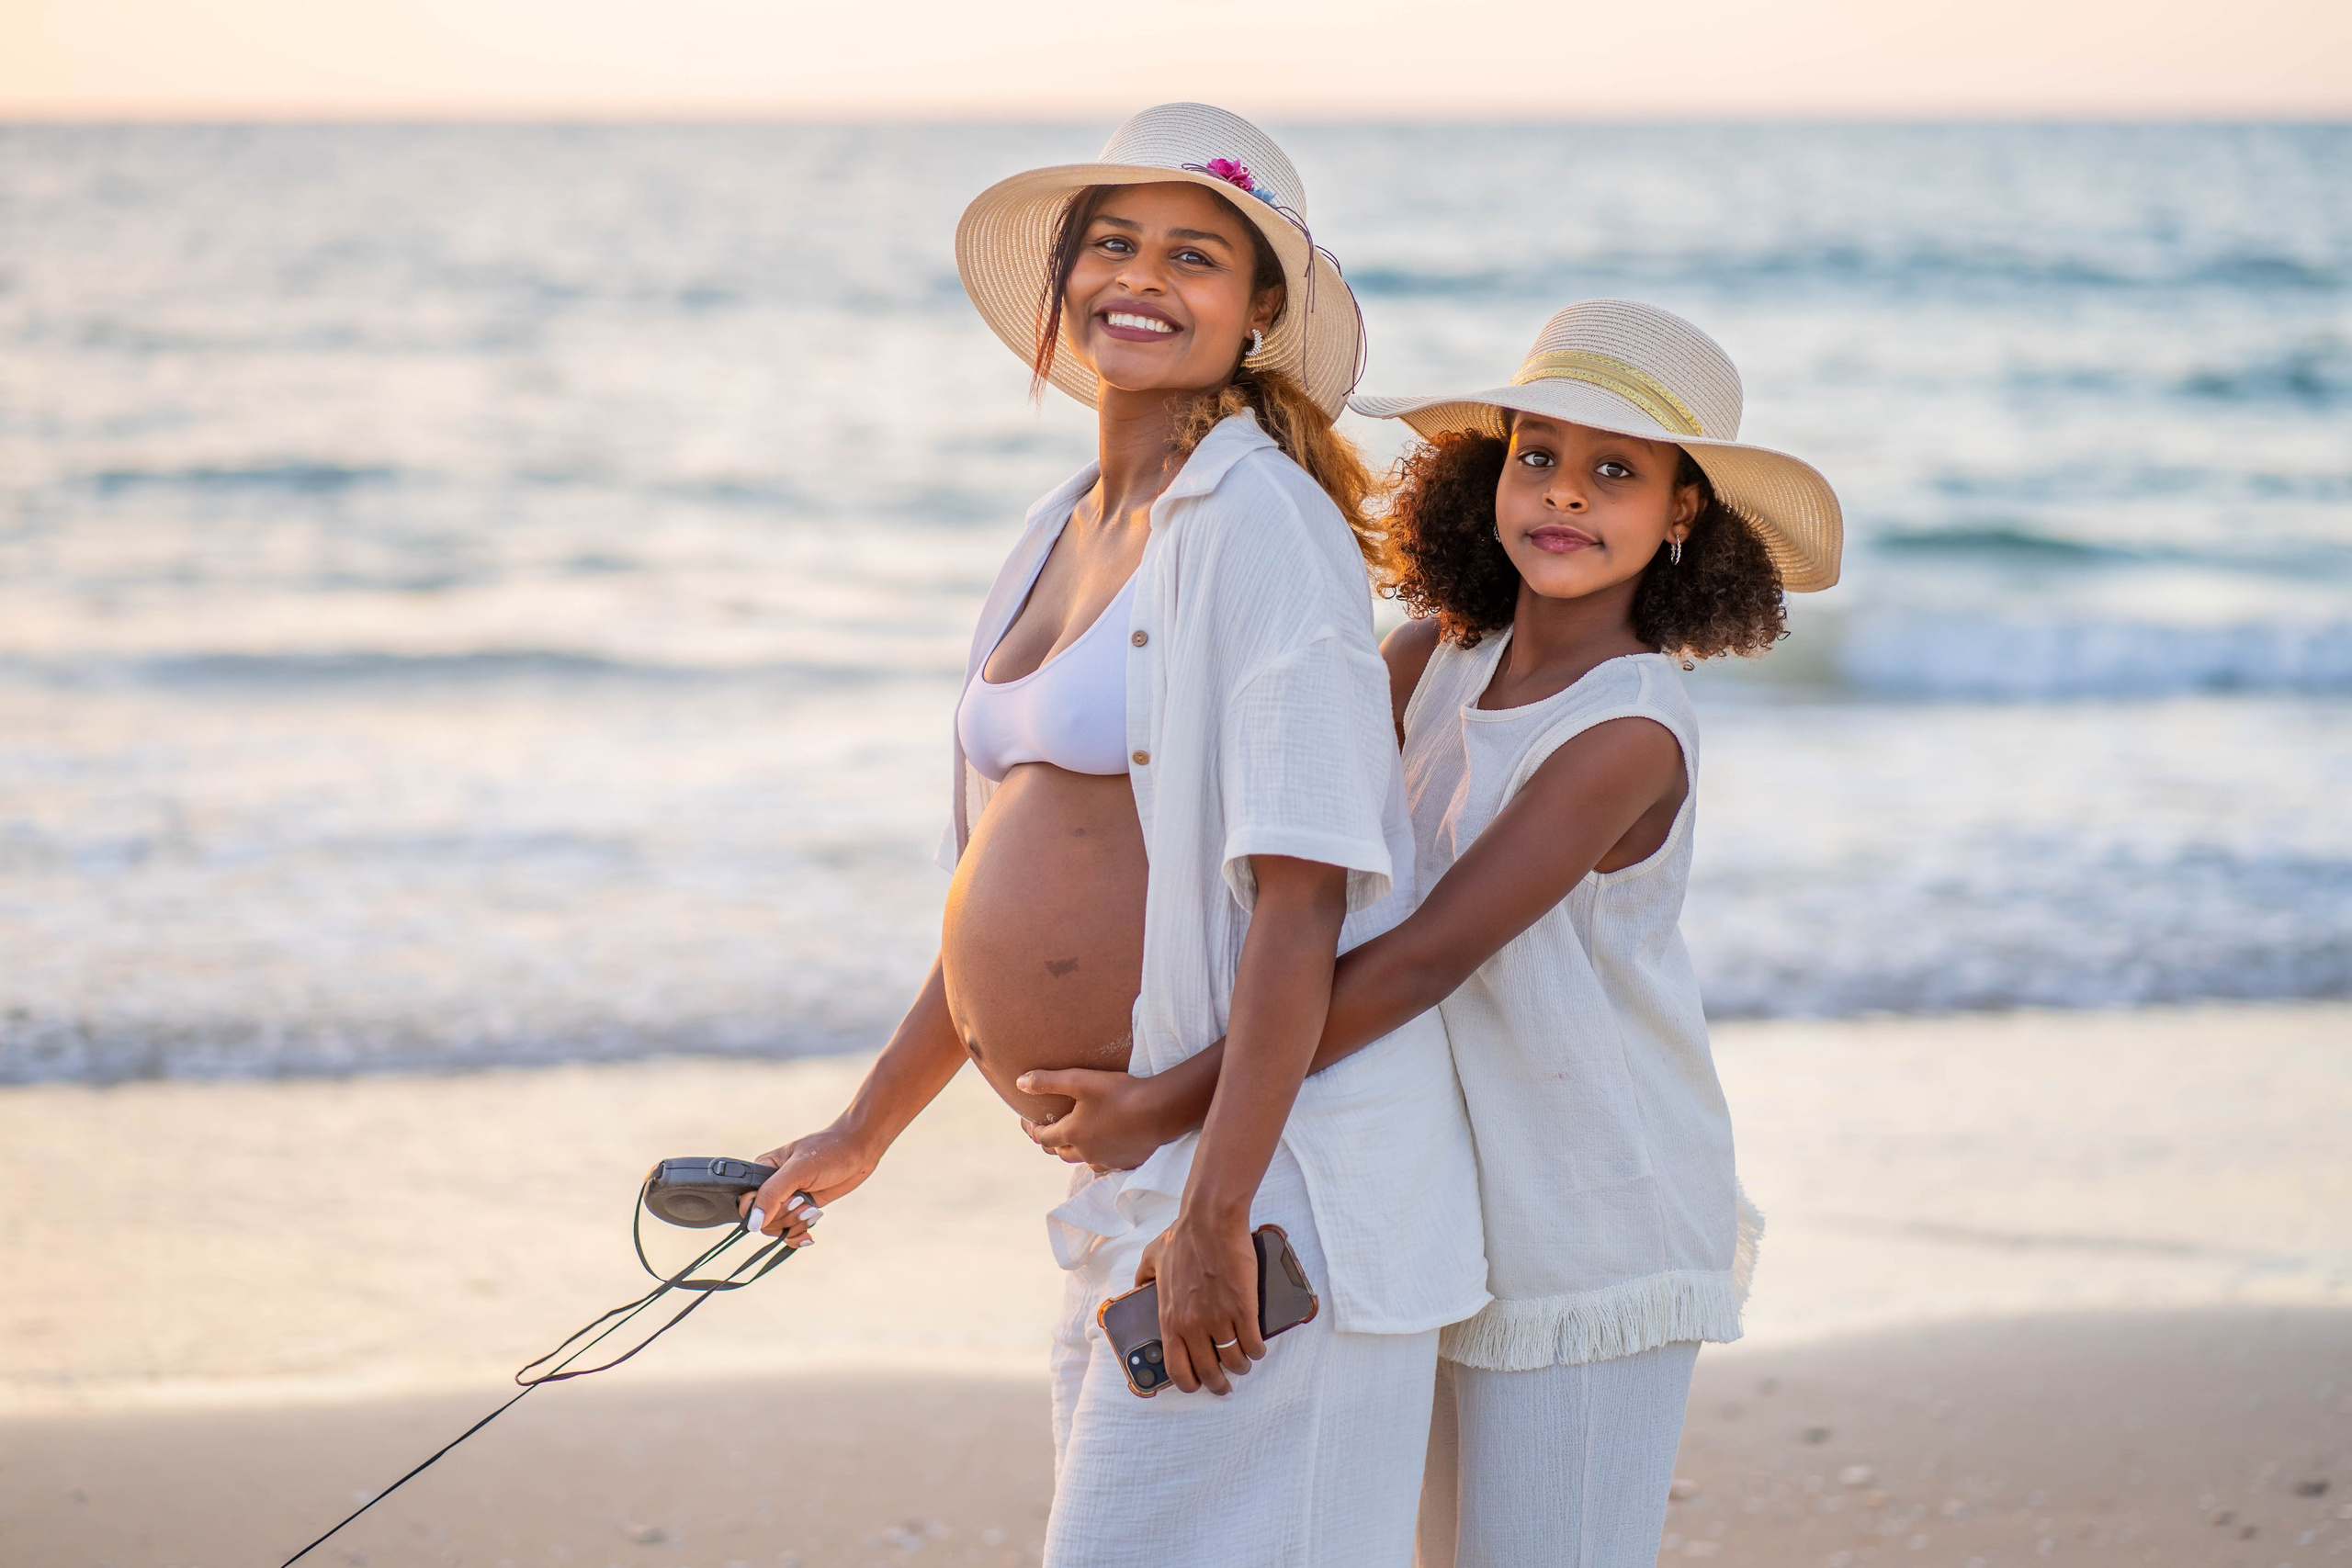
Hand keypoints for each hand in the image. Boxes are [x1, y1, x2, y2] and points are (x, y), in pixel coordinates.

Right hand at [736, 1123, 881, 1245]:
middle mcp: (771, 1186)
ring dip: (796, 1225)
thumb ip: (772, 1195)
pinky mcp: (802, 1208)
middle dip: (786, 1217)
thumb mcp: (798, 1171)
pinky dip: (798, 1236)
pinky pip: (790, 1232)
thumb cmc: (829, 1152)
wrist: (859, 1151)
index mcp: (762, 1170)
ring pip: (778, 1229)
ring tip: (813, 1210)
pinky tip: (808, 1237)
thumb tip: (753, 1224)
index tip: (789, 1201)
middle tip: (806, 1203)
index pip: (747, 1203)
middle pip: (763, 1220)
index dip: (764, 1211)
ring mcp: (787, 1199)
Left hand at [1018, 1067, 1183, 1170]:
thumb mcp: (1079, 1080)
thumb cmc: (1119, 1093)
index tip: (1029, 1121)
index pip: (1043, 1138)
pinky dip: (1098, 1155)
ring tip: (1077, 1138)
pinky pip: (1105, 1164)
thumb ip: (1048, 1081)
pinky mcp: (1125, 1163)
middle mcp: (1085, 1153)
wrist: (1160, 1111)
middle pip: (1060, 1152)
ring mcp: (1106, 1161)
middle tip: (1050, 1129)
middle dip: (1052, 1142)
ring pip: (1082, 1160)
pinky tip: (1105, 1145)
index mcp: (1071, 1134)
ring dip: (1074, 1151)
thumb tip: (1019, 1083)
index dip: (1033, 1130)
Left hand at [1133, 1209, 1262, 1395]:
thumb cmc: (1183, 1236)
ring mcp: (1219, 1319)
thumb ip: (1142, 1277)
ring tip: (1244, 1363)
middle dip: (1219, 1385)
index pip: (1176, 1369)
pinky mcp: (1243, 1309)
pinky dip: (1257, 1351)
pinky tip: (1257, 1348)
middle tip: (1226, 1385)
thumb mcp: (1151, 1258)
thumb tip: (1137, 1287)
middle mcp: (1192, 1325)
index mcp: (1170, 1319)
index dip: (1189, 1384)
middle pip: (1209, 1373)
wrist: (1209, 1220)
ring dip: (1241, 1367)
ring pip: (1234, 1361)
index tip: (1197, 1384)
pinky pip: (1253, 1345)